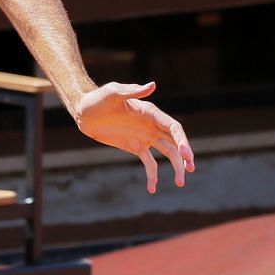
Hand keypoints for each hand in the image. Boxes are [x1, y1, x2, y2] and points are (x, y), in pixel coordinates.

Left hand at [72, 81, 194, 192]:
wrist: (84, 111)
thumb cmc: (98, 99)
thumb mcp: (113, 93)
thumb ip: (132, 91)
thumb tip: (152, 85)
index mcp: (151, 113)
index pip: (173, 127)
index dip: (182, 140)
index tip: (185, 154)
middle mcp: (152, 125)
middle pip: (175, 141)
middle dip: (185, 155)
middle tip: (190, 170)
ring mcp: (145, 137)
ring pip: (167, 153)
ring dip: (176, 167)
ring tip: (179, 183)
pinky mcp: (135, 147)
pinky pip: (149, 163)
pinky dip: (153, 175)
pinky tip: (152, 188)